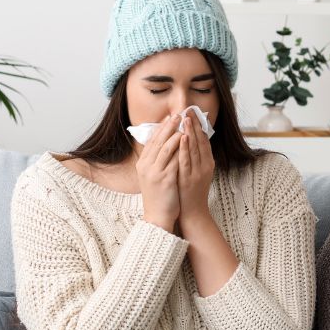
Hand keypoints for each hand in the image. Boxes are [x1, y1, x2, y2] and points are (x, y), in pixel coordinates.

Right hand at [136, 114, 181, 230]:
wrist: (158, 216)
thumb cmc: (159, 195)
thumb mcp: (153, 175)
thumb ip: (157, 160)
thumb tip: (166, 144)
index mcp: (143, 164)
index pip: (151, 141)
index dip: (161, 128)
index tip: (169, 117)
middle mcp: (146, 166)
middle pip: (157, 141)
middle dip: (168, 126)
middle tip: (178, 114)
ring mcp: (155, 172)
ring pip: (164, 148)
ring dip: (174, 133)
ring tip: (183, 122)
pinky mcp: (165, 179)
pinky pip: (173, 160)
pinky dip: (179, 148)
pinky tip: (186, 139)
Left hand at [177, 110, 215, 226]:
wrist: (193, 212)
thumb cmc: (192, 191)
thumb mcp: (197, 172)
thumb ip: (195, 157)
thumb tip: (189, 140)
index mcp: (208, 163)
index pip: (204, 140)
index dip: (199, 126)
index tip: (194, 112)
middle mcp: (205, 165)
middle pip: (201, 141)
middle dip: (195, 124)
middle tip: (190, 110)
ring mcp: (198, 172)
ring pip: (195, 148)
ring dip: (190, 132)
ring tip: (186, 119)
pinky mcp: (189, 178)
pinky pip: (186, 160)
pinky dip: (185, 148)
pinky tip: (182, 137)